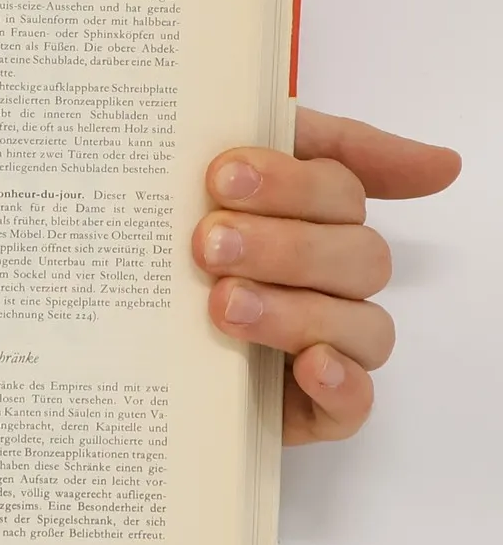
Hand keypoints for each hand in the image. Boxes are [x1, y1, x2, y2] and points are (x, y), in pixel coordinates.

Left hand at [194, 106, 460, 444]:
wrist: (102, 332)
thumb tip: (442, 164)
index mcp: (313, 217)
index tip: (222, 175)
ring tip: (223, 304)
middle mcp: (330, 278)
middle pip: (356, 255)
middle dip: (283, 245)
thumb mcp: (202, 171)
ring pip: (360, 324)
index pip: (338, 189)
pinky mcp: (309, 408)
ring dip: (295, 310)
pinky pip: (355, 402)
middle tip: (207, 243)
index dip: (290, 181)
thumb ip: (294, 136)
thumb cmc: (164, 239)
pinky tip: (307, 364)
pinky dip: (340, 382)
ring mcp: (327, 343)